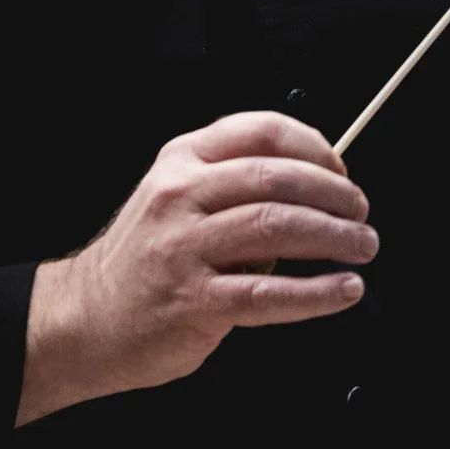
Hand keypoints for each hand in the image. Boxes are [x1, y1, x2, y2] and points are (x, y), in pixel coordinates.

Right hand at [15, 112, 374, 426]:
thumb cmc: (148, 258)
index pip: (261, 131)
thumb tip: (319, 187)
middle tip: (361, 212)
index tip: (341, 169)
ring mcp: (184, 248)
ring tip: (362, 247)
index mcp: (182, 160)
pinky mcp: (192, 301)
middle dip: (333, 193)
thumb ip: (234, 186)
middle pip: (276, 177)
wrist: (86, 317)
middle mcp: (181, 195)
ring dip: (334, 237)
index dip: (315, 147)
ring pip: (276, 227)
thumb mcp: (177, 198)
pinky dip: (315, 292)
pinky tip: (342, 291)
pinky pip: (267, 294)